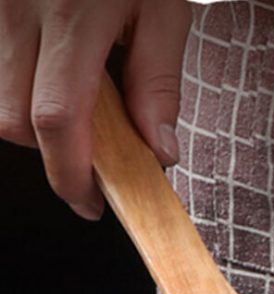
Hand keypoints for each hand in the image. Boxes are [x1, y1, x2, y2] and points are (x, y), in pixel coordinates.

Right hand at [0, 0, 191, 219]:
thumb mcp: (166, 7)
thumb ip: (159, 82)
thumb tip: (158, 152)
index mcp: (73, 14)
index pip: (56, 118)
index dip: (70, 173)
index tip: (93, 203)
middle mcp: (21, 7)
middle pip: (15, 117)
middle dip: (54, 155)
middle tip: (98, 170)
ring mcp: (1, 2)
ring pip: (0, 94)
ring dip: (40, 123)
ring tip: (89, 117)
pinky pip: (1, 63)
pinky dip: (30, 88)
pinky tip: (66, 79)